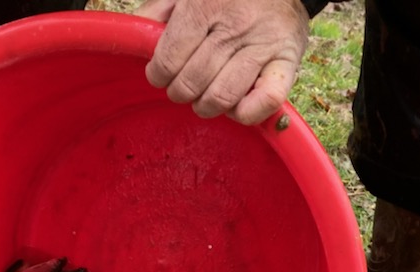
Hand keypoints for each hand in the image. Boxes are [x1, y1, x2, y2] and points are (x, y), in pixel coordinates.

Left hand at [137, 0, 309, 124]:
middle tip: (184, 84)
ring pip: (221, 97)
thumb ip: (158, 12)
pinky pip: (262, 103)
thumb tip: (133, 36)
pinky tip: (236, 104)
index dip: (158, 74)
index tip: (161, 73)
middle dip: (180, 91)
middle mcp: (235, 26)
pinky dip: (244, 113)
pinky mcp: (286, 63)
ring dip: (206, 106)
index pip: (169, 59)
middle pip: (191, 83)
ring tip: (206, 94)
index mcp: (206, 5)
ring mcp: (262, 46)